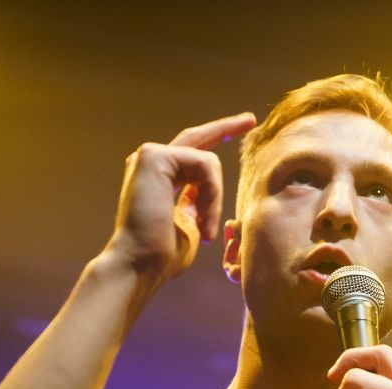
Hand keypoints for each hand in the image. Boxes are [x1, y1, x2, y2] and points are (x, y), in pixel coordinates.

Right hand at [106, 113, 256, 279]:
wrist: (140, 264)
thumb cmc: (162, 256)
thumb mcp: (189, 226)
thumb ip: (196, 204)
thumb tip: (207, 194)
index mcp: (158, 178)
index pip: (190, 152)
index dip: (215, 138)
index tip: (241, 127)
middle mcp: (150, 163)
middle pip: (197, 138)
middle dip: (226, 128)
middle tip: (251, 119)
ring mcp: (149, 156)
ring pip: (207, 162)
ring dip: (216, 199)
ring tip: (206, 231)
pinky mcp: (153, 155)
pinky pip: (204, 165)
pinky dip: (212, 194)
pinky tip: (201, 221)